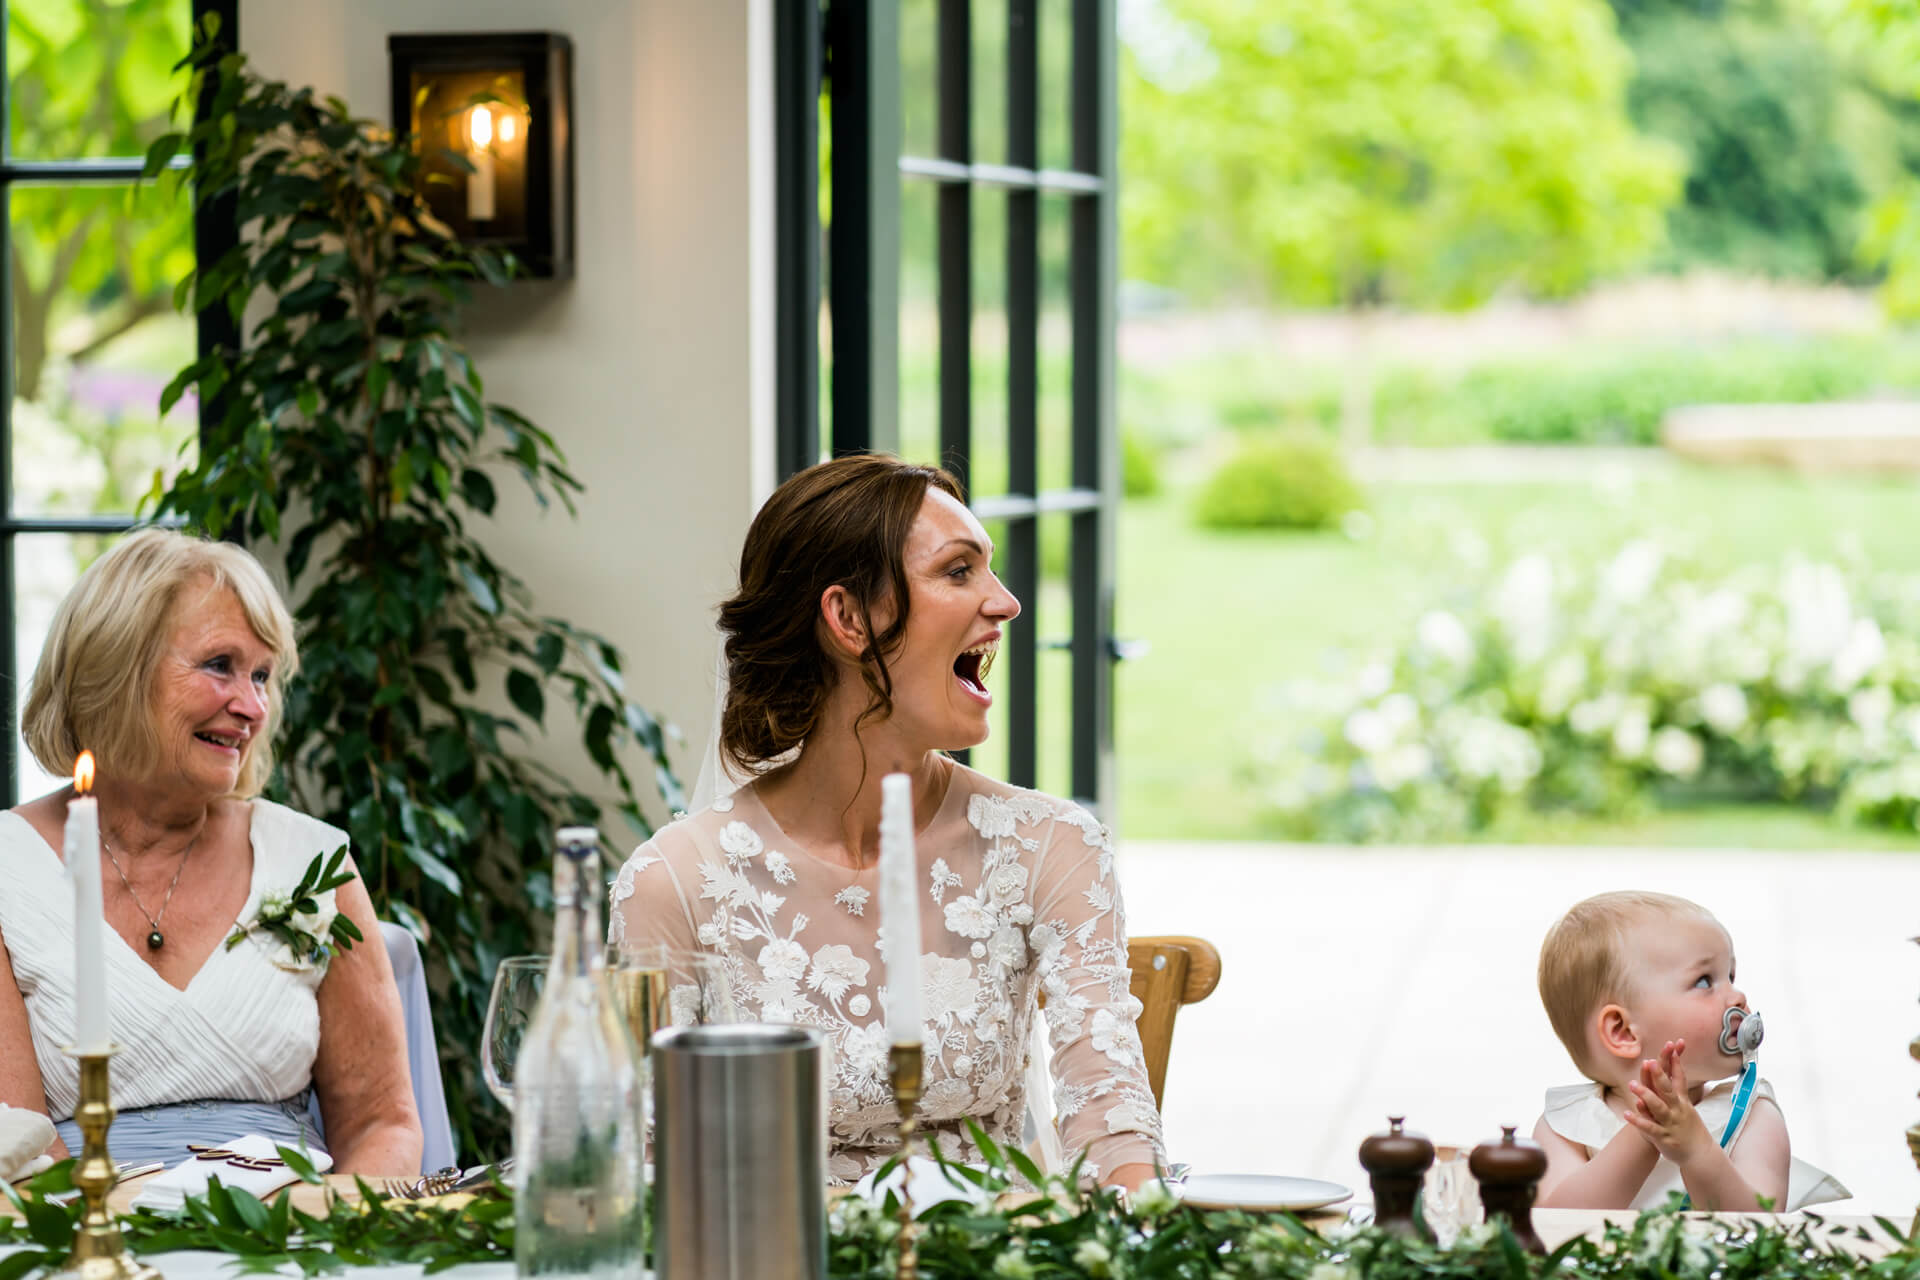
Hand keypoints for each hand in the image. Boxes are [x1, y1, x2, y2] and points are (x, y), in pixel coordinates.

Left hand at [1622, 1040, 1713, 1166]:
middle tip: (1649, 1061)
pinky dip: (1638, 1121)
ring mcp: (1670, 1123)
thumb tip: (1663, 1072)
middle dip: (1659, 1075)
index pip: (1678, 1077)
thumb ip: (1673, 1090)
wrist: (1699, 1155)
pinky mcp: (1663, 1137)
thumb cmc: (1688, 1127)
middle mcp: (1677, 1109)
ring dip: (1645, 1095)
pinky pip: (1649, 1128)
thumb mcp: (1684, 1107)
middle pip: (1667, 1089)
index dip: (1675, 1061)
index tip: (1672, 1045)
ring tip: (1632, 1084)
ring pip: (1657, 1107)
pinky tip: (1626, 1114)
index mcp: (1681, 1101)